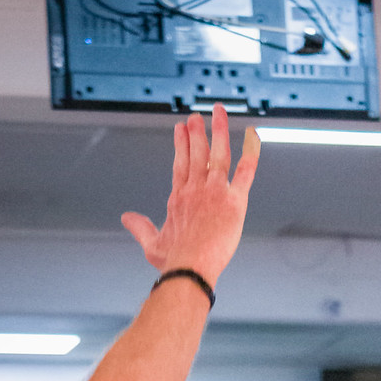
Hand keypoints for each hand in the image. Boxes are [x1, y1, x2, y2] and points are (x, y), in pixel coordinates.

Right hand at [122, 107, 259, 285]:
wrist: (190, 268)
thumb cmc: (174, 261)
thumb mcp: (151, 243)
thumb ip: (139, 228)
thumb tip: (127, 218)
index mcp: (179, 199)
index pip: (181, 165)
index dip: (181, 146)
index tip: (181, 130)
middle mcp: (196, 190)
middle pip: (197, 154)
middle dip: (197, 133)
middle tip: (196, 117)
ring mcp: (215, 192)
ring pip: (219, 154)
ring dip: (219, 130)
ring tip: (219, 112)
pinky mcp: (234, 201)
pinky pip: (246, 171)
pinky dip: (251, 151)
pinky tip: (254, 135)